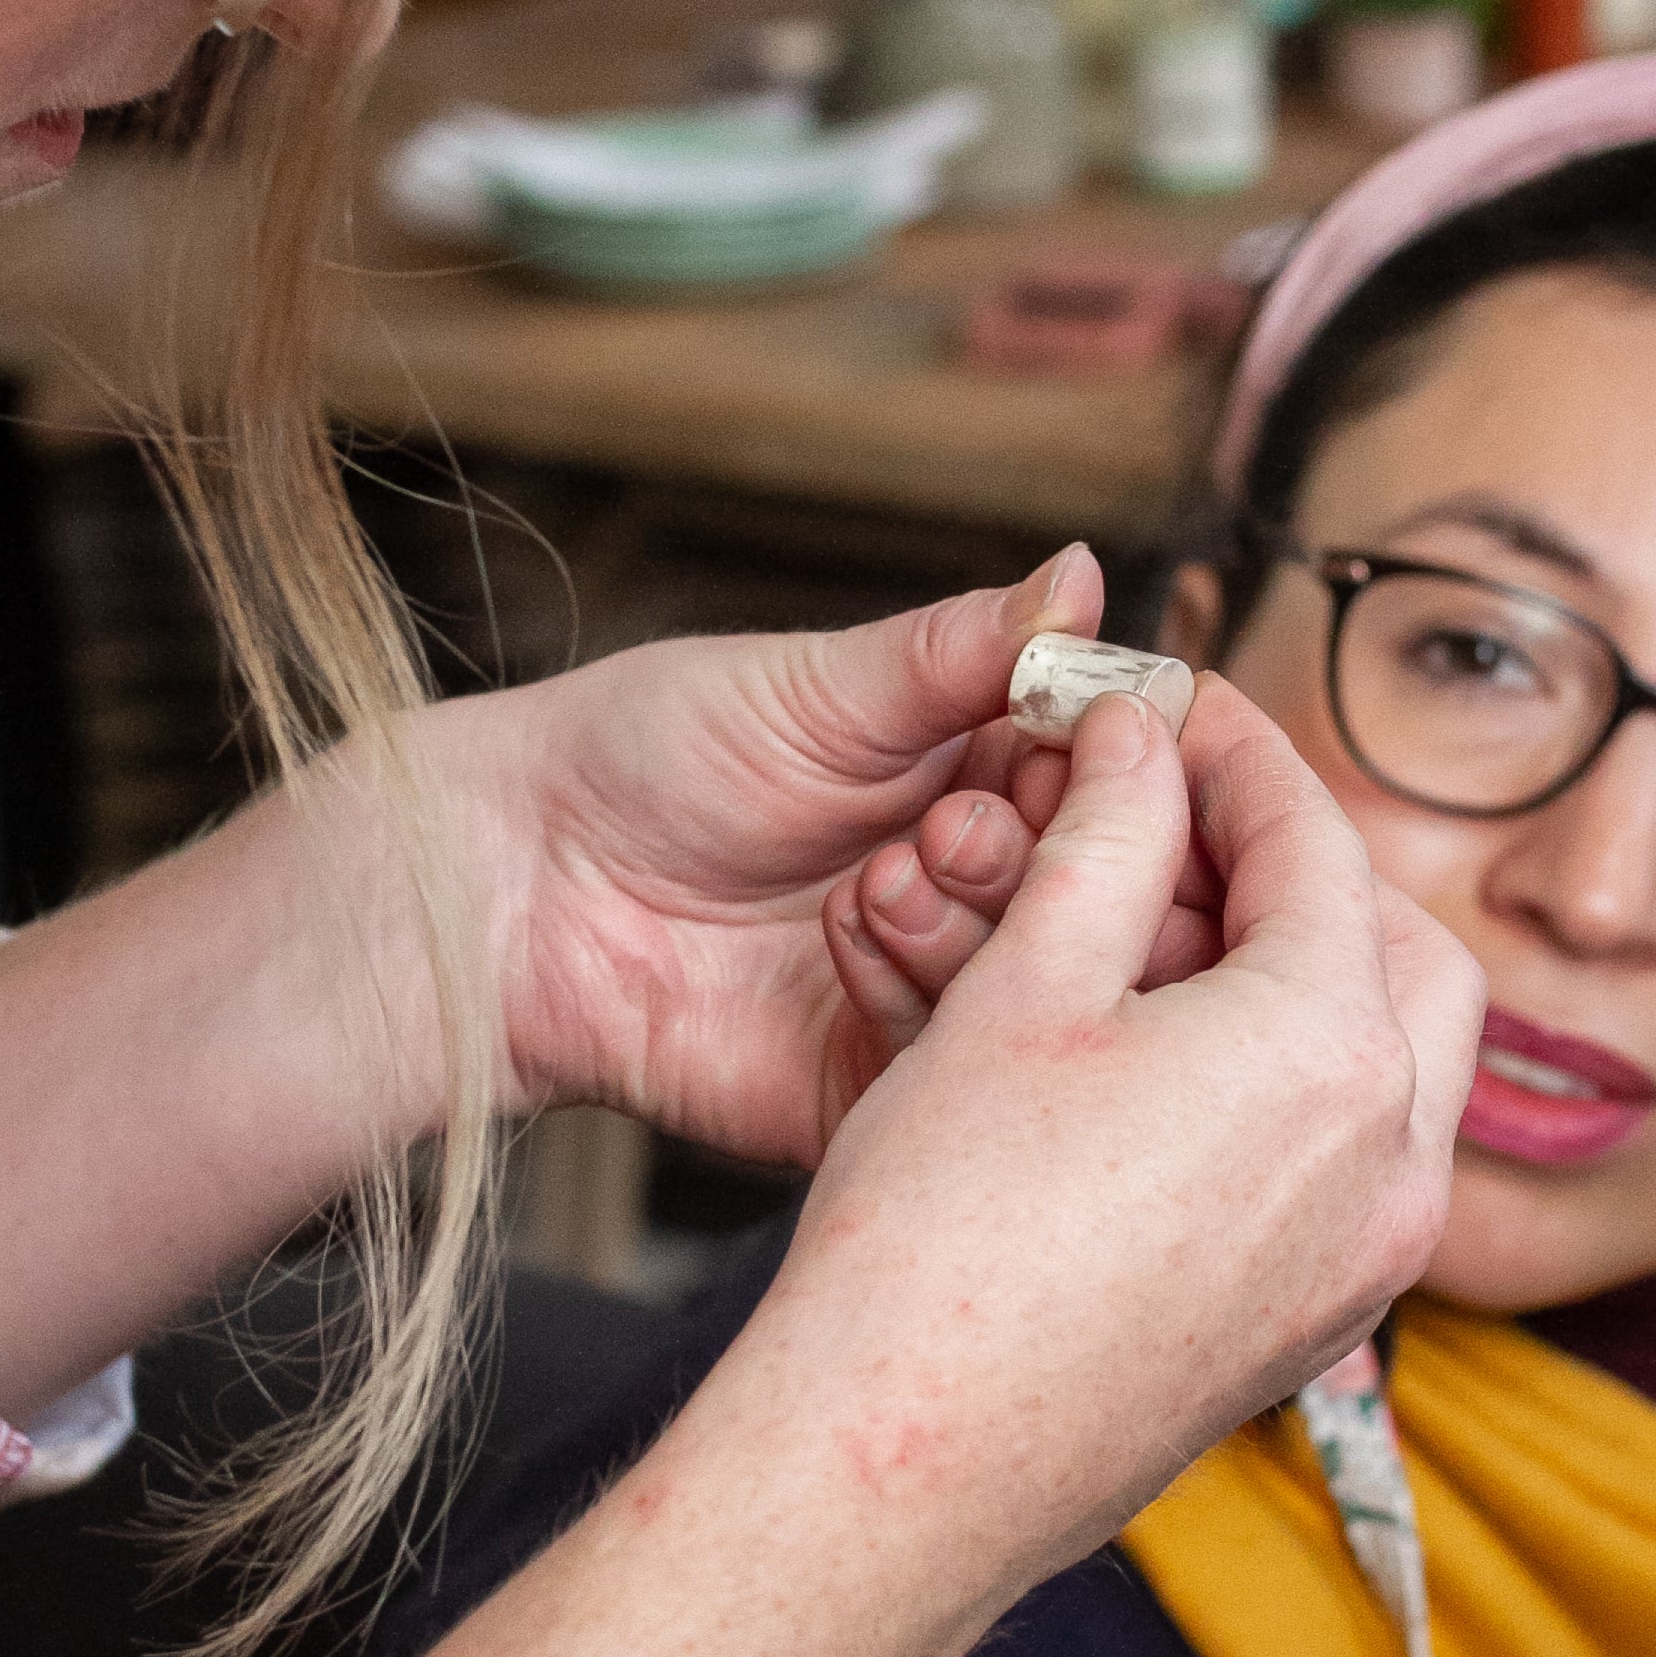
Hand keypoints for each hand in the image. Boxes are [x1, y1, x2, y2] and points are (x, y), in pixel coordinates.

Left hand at [435, 546, 1114, 1163]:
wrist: (525, 881)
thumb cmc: (656, 754)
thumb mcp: (826, 684)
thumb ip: (969, 647)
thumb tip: (1087, 571)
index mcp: (993, 776)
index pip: (1130, 785)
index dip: (1126, 773)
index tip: (1087, 753)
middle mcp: (990, 891)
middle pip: (1117, 897)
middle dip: (1052, 854)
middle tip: (958, 823)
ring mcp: (946, 994)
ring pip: (1053, 985)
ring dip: (980, 919)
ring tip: (885, 874)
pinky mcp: (889, 1084)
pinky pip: (967, 1067)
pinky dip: (923, 993)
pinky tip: (850, 933)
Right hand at [727, 670, 1484, 1597]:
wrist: (901, 1470)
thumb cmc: (941, 1237)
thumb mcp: (1022, 989)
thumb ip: (1108, 840)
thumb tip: (1143, 742)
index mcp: (1330, 1051)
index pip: (1316, 844)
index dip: (1237, 753)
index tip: (1175, 709)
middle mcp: (1390, 1160)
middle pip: (1404, 949)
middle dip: (1310, 867)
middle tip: (1193, 820)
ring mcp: (1368, 1258)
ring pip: (1399, 1062)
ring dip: (1315, 978)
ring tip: (1174, 938)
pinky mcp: (1321, 1324)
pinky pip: (1357, 1162)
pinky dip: (1298, 1085)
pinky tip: (1174, 1065)